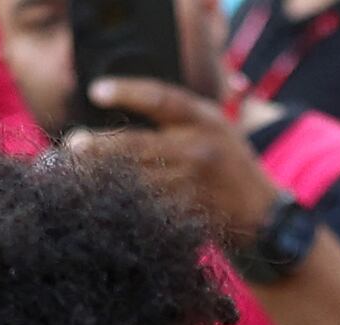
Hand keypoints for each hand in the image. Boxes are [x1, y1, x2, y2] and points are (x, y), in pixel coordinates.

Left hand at [70, 76, 279, 244]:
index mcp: (207, 121)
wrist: (267, 218)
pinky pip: (147, 207)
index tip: (95, 91)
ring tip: (76, 175)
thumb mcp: (217, 128)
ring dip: (103, 179)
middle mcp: (200, 150)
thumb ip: (180, 115)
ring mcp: (194, 186)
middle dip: (100, 146)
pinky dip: (123, 203)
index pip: (161, 98)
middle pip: (137, 145)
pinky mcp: (188, 215)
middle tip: (72, 145)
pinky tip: (102, 201)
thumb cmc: (232, 167)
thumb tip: (122, 104)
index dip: (127, 92)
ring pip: (136, 179)